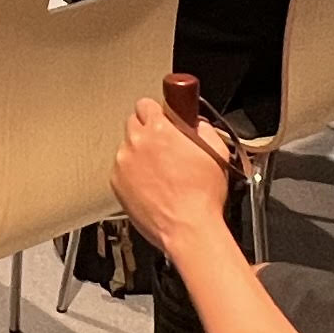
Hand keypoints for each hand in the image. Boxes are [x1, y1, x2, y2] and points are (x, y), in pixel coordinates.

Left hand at [108, 91, 235, 259]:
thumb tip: (196, 123)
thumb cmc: (203, 195)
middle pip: (133, 123)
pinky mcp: (116, 184)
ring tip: (160, 173)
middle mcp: (136, 142)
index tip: (163, 120)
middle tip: (164, 147)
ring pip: (127, 147)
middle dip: (147, 131)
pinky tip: (151, 186)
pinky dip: (133, 174)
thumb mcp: (216, 151)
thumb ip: (203, 128)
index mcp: (159, 129)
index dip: (157, 112)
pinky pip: (121, 170)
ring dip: (140, 154)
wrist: (188, 228)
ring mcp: (123, 163)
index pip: (146, 104)